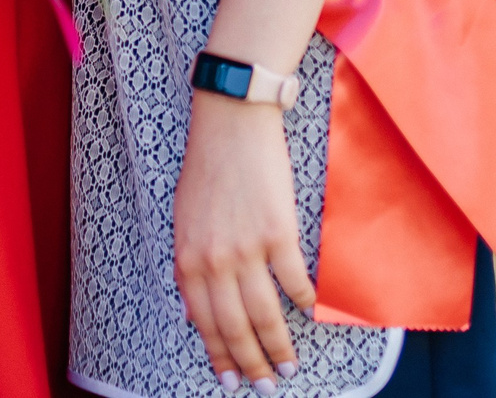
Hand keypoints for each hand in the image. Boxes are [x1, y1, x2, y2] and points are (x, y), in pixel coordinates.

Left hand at [174, 90, 310, 390]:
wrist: (230, 123)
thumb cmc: (207, 168)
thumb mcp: (184, 221)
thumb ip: (190, 267)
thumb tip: (192, 313)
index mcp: (187, 258)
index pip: (203, 322)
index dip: (219, 355)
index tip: (231, 379)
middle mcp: (213, 261)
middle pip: (235, 327)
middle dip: (251, 364)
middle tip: (265, 386)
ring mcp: (246, 249)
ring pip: (264, 314)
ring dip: (278, 347)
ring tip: (288, 367)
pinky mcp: (277, 233)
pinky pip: (294, 281)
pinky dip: (305, 302)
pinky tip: (311, 314)